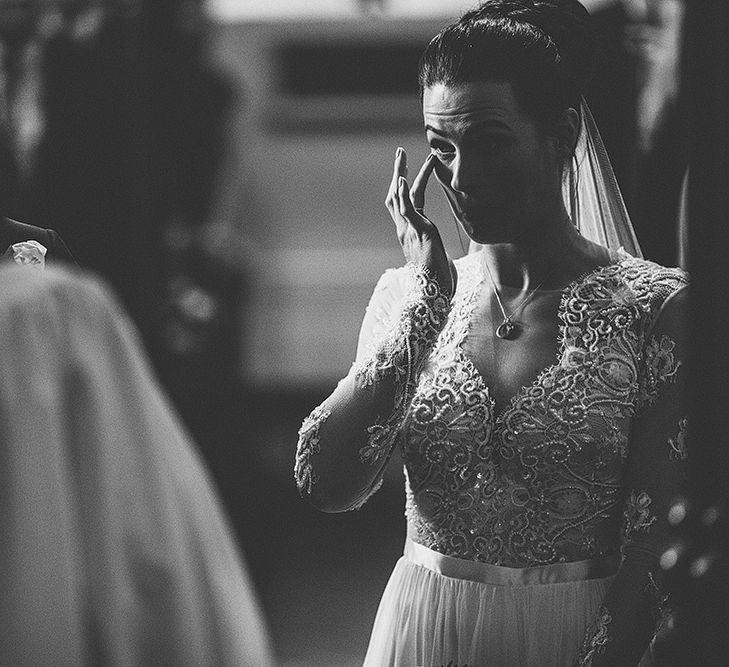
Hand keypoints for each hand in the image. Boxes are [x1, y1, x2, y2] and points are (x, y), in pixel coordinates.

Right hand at [385, 148, 454, 296]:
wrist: (433, 296)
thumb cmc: (438, 283)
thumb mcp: (439, 260)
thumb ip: (438, 251)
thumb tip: (448, 253)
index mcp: (410, 235)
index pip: (404, 205)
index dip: (404, 187)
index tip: (407, 171)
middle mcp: (405, 231)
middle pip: (395, 197)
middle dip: (397, 173)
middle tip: (399, 153)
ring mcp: (410, 231)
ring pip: (399, 198)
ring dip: (400, 174)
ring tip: (402, 155)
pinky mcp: (420, 233)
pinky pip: (407, 209)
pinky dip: (403, 193)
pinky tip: (402, 179)